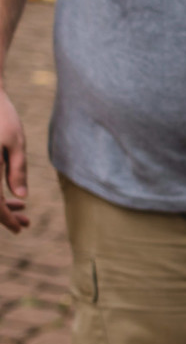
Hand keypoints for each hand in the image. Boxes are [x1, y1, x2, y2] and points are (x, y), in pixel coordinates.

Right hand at [0, 89, 28, 233]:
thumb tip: (20, 197)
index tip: (21, 229)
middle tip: (25, 224)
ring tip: (22, 212)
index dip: (6, 219)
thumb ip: (17, 169)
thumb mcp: (16, 142)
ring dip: (0, 205)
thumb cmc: (1, 114)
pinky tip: (10, 195)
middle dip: (3, 216)